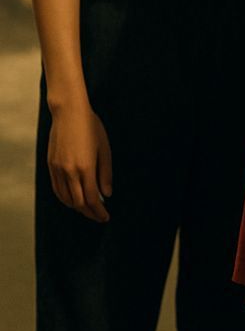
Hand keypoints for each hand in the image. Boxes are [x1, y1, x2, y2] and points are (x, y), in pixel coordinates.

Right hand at [47, 101, 111, 222]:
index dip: (98, 211)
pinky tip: (73, 199)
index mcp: (85, 167)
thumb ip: (105, 173)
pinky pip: (56, 189)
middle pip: (78, 203)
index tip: (105, 217)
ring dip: (77, 207)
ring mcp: (57, 169)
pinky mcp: (50, 166)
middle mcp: (69, 171)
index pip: (91, 198)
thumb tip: (107, 194)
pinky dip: (65, 198)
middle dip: (89, 213)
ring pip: (65, 198)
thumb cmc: (91, 127)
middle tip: (99, 216)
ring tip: (88, 209)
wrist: (69, 113)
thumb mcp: (104, 148)